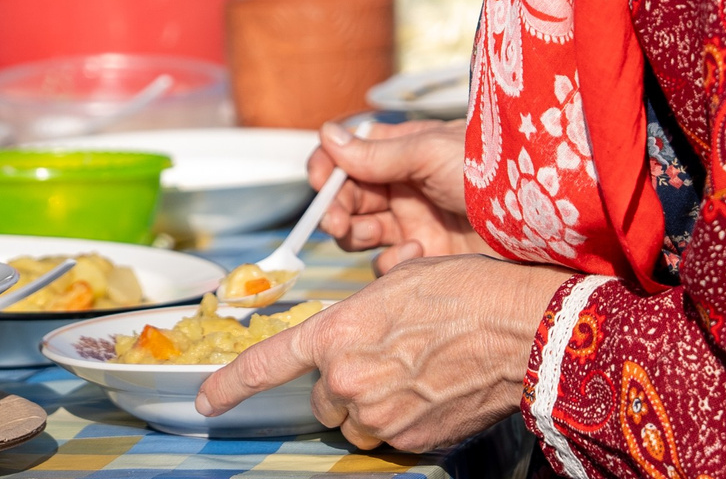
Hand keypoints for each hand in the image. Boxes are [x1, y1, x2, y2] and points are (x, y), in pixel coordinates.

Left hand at [196, 253, 570, 450]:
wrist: (519, 328)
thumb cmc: (466, 292)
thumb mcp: (398, 283)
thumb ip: (360, 319)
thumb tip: (356, 337)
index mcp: (338, 332)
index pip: (268, 364)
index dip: (230, 384)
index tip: (206, 400)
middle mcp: (349, 378)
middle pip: (325, 396)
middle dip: (345, 382)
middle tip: (386, 357)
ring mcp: (378, 415)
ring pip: (355, 421)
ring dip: (371, 405)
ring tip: (414, 373)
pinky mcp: (409, 441)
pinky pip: (389, 436)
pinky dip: (403, 419)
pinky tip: (433, 390)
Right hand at [312, 118, 488, 267]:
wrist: (540, 219)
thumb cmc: (491, 170)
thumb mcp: (430, 153)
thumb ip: (376, 154)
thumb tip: (327, 135)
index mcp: (402, 151)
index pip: (348, 156)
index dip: (328, 169)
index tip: (319, 183)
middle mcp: (403, 186)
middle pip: (347, 198)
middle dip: (334, 209)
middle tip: (336, 222)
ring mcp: (414, 222)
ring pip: (360, 233)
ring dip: (355, 235)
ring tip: (371, 237)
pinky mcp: (427, 257)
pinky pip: (388, 265)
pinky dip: (392, 263)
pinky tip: (418, 253)